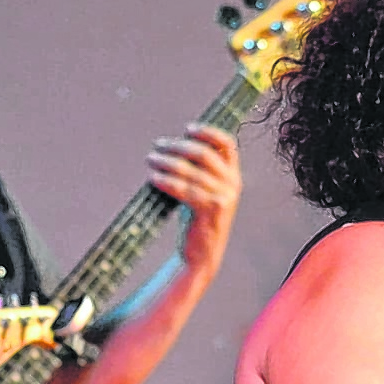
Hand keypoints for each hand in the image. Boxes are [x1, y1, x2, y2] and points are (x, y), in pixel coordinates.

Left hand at [147, 124, 240, 273]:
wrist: (201, 255)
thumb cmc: (196, 219)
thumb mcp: (203, 191)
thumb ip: (198, 170)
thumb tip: (174, 145)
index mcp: (233, 175)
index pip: (227, 144)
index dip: (208, 132)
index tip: (187, 129)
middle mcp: (233, 184)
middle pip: (203, 154)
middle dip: (177, 146)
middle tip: (157, 146)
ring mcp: (224, 197)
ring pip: (190, 171)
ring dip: (166, 162)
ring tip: (150, 159)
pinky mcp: (211, 210)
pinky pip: (184, 189)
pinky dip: (166, 180)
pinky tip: (152, 178)